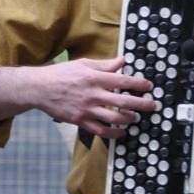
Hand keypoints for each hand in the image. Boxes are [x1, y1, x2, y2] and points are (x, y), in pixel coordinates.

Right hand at [0, 57, 156, 140]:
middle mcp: (92, 94)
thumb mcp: (83, 64)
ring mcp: (86, 109)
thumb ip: (104, 65)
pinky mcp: (80, 121)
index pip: (122, 81)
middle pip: (123, 101)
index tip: (148, 86)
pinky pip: (101, 130)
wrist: (40, 89)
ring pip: (114, 118)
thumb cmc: (61, 74)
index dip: (138, 84)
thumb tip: (122, 61)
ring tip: (135, 117)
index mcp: (94, 78)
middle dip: (141, 104)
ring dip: (128, 119)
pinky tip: (122, 132)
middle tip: (153, 105)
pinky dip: (114, 133)